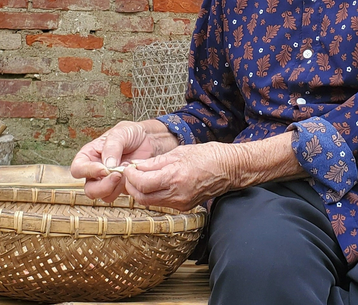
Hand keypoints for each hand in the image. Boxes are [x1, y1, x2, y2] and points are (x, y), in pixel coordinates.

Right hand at [71, 121, 158, 202]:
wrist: (150, 139)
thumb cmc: (132, 133)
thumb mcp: (120, 132)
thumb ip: (112, 147)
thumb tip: (107, 165)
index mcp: (89, 155)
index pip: (78, 169)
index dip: (87, 171)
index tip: (103, 169)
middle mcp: (96, 170)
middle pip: (89, 189)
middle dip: (102, 186)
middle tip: (117, 176)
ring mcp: (108, 180)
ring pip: (103, 196)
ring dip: (114, 188)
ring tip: (125, 174)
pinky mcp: (121, 186)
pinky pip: (119, 195)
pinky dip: (125, 188)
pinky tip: (132, 176)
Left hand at [121, 141, 239, 210]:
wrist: (230, 169)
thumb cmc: (208, 156)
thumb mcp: (179, 152)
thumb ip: (156, 162)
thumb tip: (137, 166)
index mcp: (175, 177)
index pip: (142, 183)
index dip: (130, 176)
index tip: (127, 168)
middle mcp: (177, 194)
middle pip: (142, 198)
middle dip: (132, 186)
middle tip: (130, 174)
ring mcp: (181, 203)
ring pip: (150, 202)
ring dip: (141, 191)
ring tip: (141, 176)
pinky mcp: (184, 206)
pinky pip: (162, 202)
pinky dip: (153, 193)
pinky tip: (155, 182)